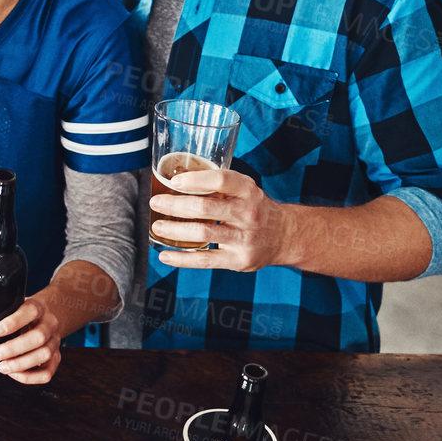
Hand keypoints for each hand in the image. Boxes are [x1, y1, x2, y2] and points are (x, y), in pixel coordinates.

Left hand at [0, 288, 64, 384]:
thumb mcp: (6, 299)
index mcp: (36, 306)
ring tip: (2, 368)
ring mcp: (54, 341)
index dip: (14, 321)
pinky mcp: (56, 356)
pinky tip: (15, 375)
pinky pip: (48, 372)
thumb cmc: (20, 308)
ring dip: (22, 364)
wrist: (53, 311)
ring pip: (44, 355)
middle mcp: (49, 323)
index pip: (29, 310)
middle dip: (14, 348)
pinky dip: (32, 377)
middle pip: (38, 337)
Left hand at [152, 167, 295, 272]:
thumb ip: (218, 185)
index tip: (173, 182)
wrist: (285, 235)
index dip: (195, 180)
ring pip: (203, 233)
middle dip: (175, 205)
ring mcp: (244, 238)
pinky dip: (182, 259)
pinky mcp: (239, 260)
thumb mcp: (245, 190)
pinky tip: (165, 255)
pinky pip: (205, 260)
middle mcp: (248, 213)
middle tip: (155, 203)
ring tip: (157, 226)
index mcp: (248, 191)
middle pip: (206, 207)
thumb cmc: (254, 208)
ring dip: (174, 230)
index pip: (221, 180)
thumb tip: (174, 181)